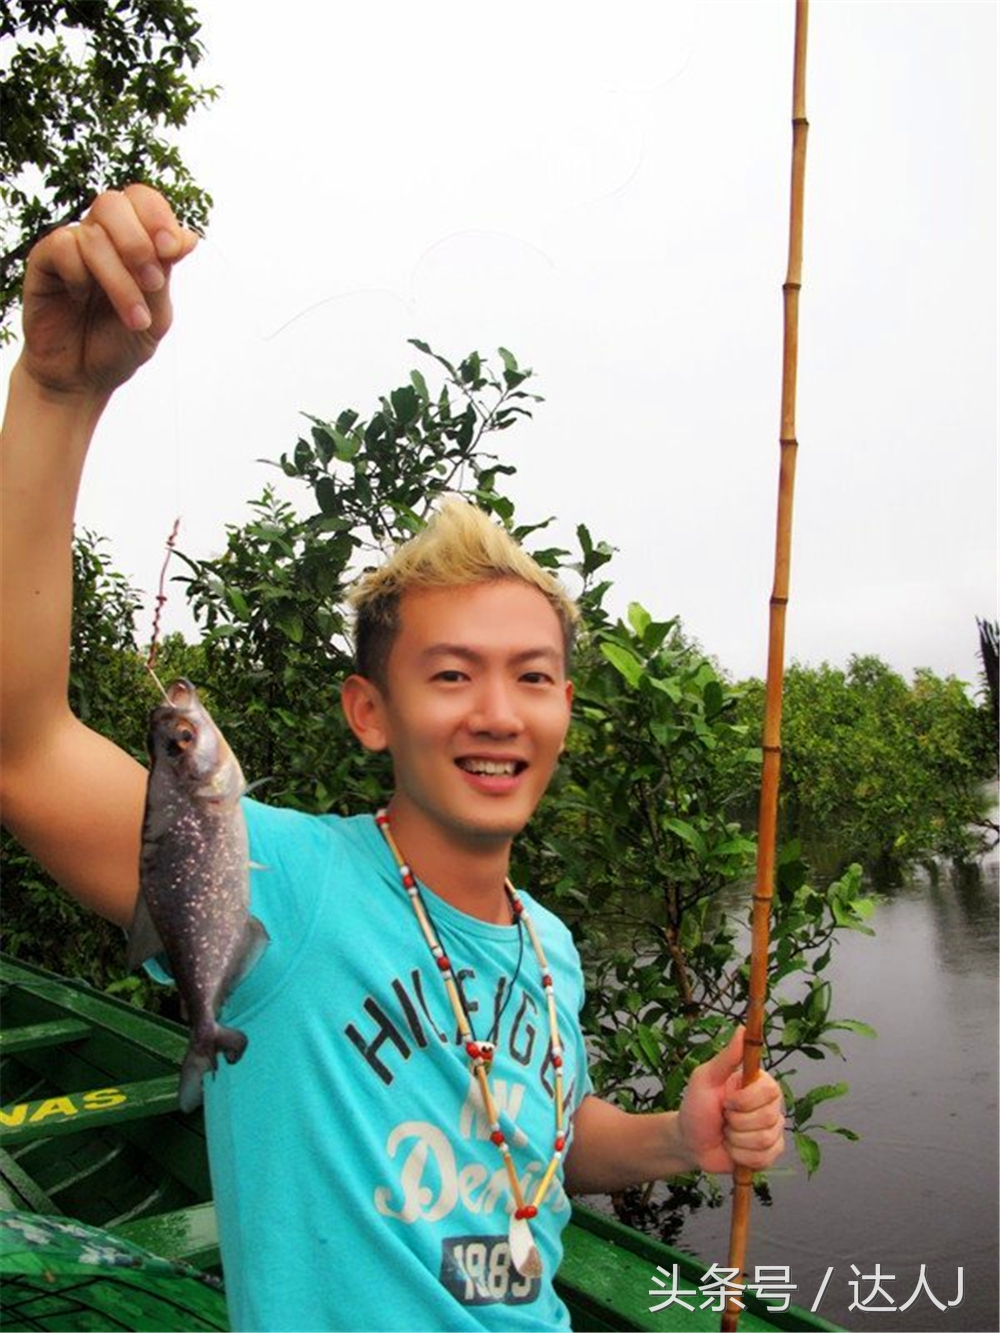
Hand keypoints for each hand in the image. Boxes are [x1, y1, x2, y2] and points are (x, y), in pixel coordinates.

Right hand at [19, 184, 197, 399]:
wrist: (83, 379)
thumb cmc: (120, 345)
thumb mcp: (156, 315)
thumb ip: (166, 275)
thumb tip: (189, 236)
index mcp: (132, 242)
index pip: (142, 200)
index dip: (158, 216)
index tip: (171, 251)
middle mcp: (100, 237)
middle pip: (114, 203)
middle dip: (139, 243)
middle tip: (153, 283)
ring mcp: (70, 247)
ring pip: (93, 234)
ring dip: (120, 280)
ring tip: (134, 318)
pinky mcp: (44, 262)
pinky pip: (62, 246)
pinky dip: (79, 274)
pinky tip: (81, 300)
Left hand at [677, 1027, 785, 1173]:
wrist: (690, 1142)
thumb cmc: (696, 1106)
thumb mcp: (706, 1078)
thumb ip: (727, 1057)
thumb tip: (743, 1029)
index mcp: (758, 1083)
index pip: (770, 1091)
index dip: (746, 1100)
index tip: (726, 1101)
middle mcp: (771, 1105)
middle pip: (768, 1118)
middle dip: (736, 1122)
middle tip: (723, 1117)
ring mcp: (772, 1130)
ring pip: (764, 1140)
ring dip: (736, 1140)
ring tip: (726, 1132)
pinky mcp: (770, 1153)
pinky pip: (764, 1158)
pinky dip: (741, 1156)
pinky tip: (732, 1148)